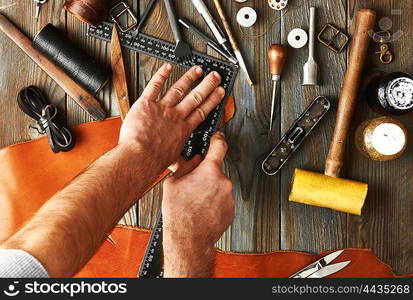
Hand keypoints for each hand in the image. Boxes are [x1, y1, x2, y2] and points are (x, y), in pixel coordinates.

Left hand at [119, 64, 224, 172]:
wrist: (140, 157)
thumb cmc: (154, 160)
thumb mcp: (173, 161)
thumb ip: (180, 159)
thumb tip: (185, 164)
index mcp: (183, 129)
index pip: (202, 111)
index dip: (212, 100)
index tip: (219, 93)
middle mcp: (176, 116)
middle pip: (195, 97)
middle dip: (207, 85)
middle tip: (215, 76)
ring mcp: (162, 108)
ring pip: (179, 89)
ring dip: (189, 77)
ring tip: (197, 69)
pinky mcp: (146, 104)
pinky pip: (155, 86)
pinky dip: (161, 75)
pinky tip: (168, 67)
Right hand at [162, 132, 234, 276]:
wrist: (189, 238)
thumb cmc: (179, 213)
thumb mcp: (173, 183)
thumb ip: (186, 166)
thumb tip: (193, 160)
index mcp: (209, 171)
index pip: (219, 146)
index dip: (218, 139)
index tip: (218, 137)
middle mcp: (223, 182)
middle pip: (215, 171)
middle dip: (206, 176)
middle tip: (192, 186)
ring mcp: (229, 196)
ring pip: (219, 187)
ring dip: (210, 190)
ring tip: (195, 201)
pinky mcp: (231, 210)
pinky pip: (222, 200)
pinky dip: (214, 202)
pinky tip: (202, 209)